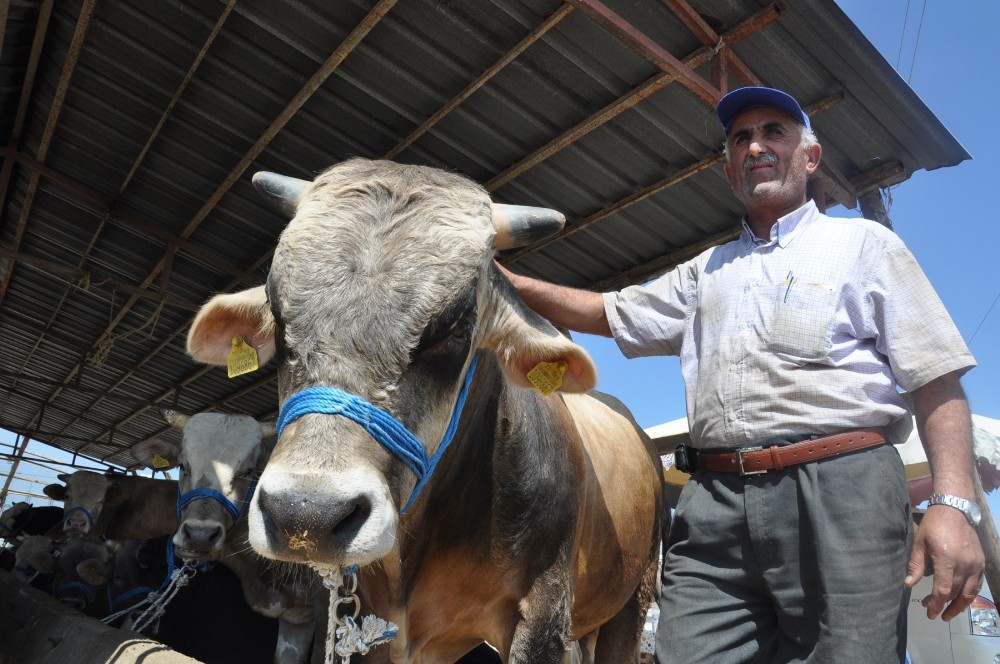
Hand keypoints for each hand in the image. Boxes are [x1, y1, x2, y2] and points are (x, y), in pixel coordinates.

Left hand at [905, 503, 984, 620]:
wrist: (955, 509)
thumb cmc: (933, 525)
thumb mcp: (920, 543)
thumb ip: (915, 565)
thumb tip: (908, 584)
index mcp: (947, 560)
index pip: (942, 590)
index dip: (936, 604)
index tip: (929, 613)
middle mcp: (964, 565)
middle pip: (956, 593)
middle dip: (944, 605)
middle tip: (933, 612)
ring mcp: (975, 564)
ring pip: (970, 593)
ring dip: (960, 606)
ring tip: (949, 613)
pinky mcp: (981, 563)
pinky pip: (977, 584)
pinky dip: (970, 595)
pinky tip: (961, 599)